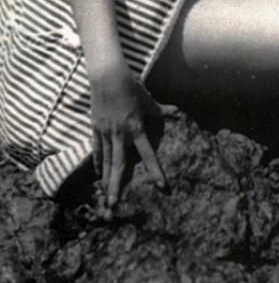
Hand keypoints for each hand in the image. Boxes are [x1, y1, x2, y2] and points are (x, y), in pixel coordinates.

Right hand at [90, 63, 165, 212]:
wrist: (108, 76)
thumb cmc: (131, 87)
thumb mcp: (148, 100)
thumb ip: (162, 111)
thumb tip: (178, 113)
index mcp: (136, 128)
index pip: (148, 154)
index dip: (155, 171)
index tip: (161, 187)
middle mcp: (121, 135)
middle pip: (119, 165)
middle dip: (117, 186)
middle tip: (114, 206)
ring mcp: (106, 133)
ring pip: (106, 161)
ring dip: (106, 180)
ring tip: (105, 198)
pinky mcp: (96, 129)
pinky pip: (97, 150)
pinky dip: (98, 163)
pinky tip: (98, 175)